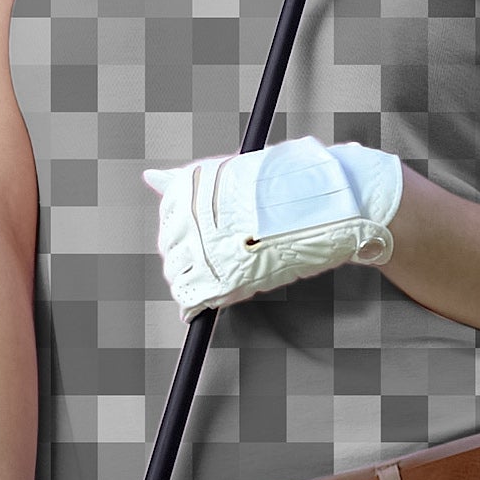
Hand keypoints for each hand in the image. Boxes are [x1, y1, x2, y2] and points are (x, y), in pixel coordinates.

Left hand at [143, 137, 402, 317]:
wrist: (330, 203)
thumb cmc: (288, 186)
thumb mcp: (234, 173)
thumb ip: (189, 181)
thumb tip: (149, 176)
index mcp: (194, 184)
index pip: (169, 217)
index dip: (183, 232)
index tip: (201, 237)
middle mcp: (194, 213)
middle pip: (169, 246)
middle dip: (185, 256)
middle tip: (213, 259)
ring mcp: (208, 246)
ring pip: (178, 273)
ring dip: (190, 279)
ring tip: (217, 277)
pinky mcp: (224, 277)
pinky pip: (192, 297)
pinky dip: (194, 304)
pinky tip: (200, 305)